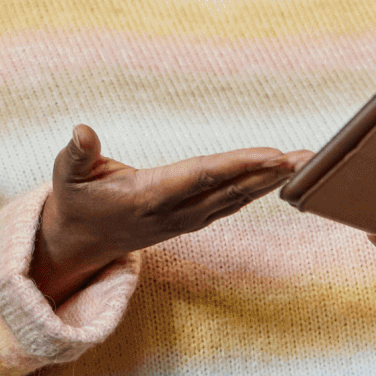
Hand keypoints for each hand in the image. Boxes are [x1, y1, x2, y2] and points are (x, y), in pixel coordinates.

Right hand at [32, 124, 310, 304]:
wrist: (80, 244)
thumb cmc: (75, 201)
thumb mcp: (66, 176)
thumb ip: (77, 155)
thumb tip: (82, 131)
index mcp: (147, 197)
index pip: (201, 176)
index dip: (239, 165)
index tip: (273, 155)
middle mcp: (174, 212)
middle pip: (230, 190)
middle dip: (270, 173)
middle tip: (308, 158)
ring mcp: (185, 220)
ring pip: (236, 199)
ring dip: (271, 181)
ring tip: (305, 163)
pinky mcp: (190, 220)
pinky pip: (230, 203)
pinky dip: (257, 188)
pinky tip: (279, 176)